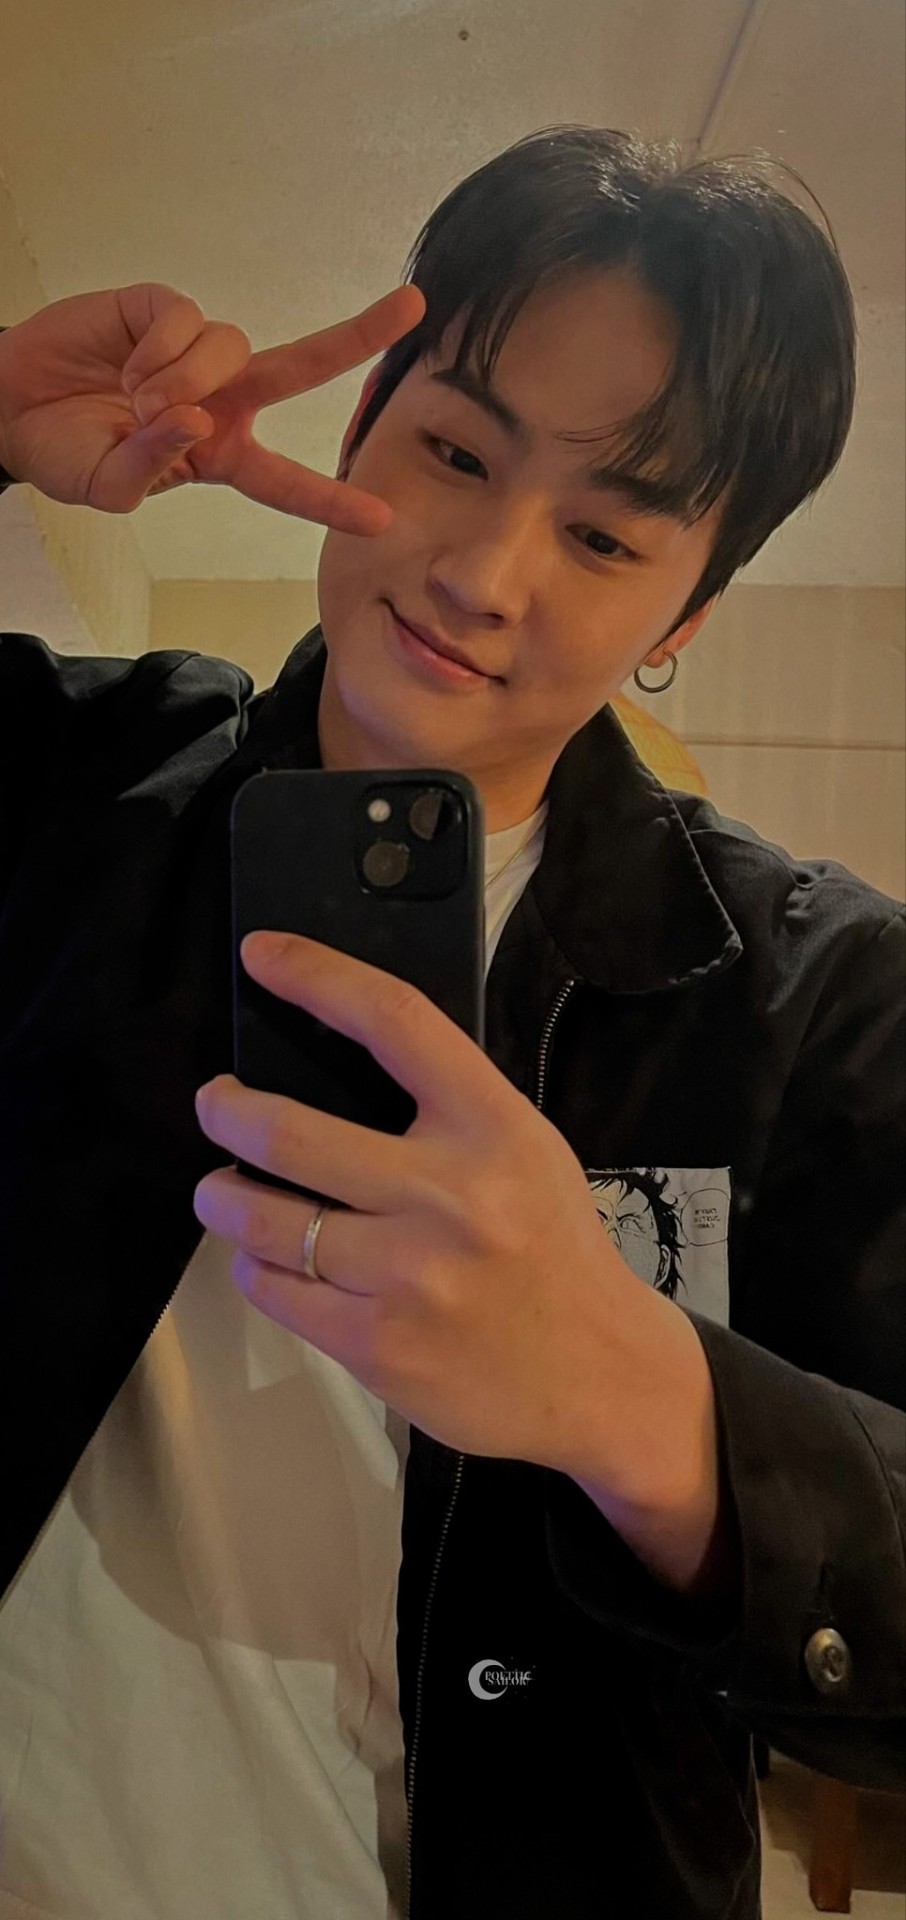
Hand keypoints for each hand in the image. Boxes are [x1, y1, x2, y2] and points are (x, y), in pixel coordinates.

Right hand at [0, 281, 423, 524]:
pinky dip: (158, 350)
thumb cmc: (65, 452)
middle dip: (356, 336)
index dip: (332, 501)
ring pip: (232, 349)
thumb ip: (153, 466)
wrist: (10, 406)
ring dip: (184, 379)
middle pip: (300, 368)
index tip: (383, 519)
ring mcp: (196, 352)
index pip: (286, 483)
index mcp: (219, 455)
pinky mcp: (162, 309)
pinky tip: (128, 363)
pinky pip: (188, 321)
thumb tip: (193, 417)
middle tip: (411, 306)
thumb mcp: (108, 489)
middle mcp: (222, 400)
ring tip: (136, 397)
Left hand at [192, 930, 660, 1475]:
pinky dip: (256, 1266)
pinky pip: (274, 1289)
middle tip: (216, 1104)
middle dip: (227, 1112)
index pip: (394, 1022)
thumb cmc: (552, 1252)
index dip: (317, 976)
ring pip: (263, 1219)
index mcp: (494, 1129)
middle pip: (290, 1132)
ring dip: (223, 1197)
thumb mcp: (525, 1153)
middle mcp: (449, 1195)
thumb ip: (446, 1110)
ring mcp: (408, 1275)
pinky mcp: (377, 1344)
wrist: (602, 1375)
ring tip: (222, 1191)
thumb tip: (335, 1060)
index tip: (263, 956)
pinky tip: (268, 1257)